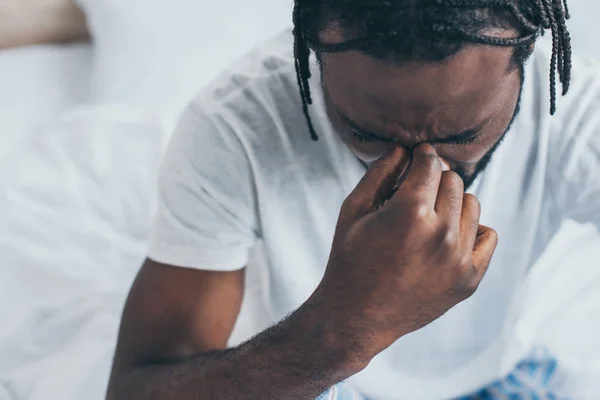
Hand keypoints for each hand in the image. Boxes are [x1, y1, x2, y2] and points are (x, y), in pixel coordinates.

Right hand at [313, 143, 497, 361]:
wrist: (357, 316)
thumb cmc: (349, 259)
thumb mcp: (353, 210)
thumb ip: (379, 173)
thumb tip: (403, 149)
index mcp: (410, 211)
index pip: (430, 163)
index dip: (422, 155)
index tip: (418, 156)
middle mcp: (441, 232)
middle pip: (453, 180)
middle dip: (434, 180)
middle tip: (416, 194)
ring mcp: (459, 258)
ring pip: (472, 204)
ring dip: (453, 204)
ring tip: (429, 219)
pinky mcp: (469, 279)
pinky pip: (487, 235)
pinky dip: (471, 230)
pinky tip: (447, 237)